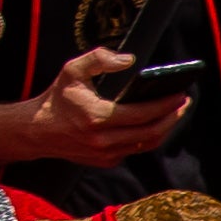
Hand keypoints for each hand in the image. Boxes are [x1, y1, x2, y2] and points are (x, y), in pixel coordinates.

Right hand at [26, 42, 195, 161]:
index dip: (166, 105)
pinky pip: (135, 150)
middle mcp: (104, 140)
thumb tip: (129, 60)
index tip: (181, 94)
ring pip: (147, 143)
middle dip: (173, 117)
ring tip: (174, 114)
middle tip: (184, 103)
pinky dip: (147, 137)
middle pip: (152, 132)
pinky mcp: (106, 161)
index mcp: (98, 117)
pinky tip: (152, 124)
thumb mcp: (72, 70)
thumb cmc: (57, 98)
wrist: (37, 131)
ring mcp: (106, 154)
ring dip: (165, 129)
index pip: (143, 113)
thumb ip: (99, 59)